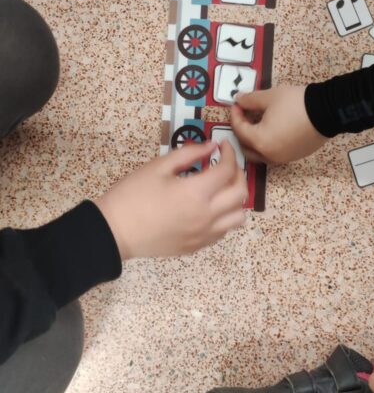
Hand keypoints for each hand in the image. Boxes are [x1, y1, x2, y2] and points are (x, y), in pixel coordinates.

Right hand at [95, 140, 246, 260]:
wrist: (114, 231)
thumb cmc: (132, 195)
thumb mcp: (158, 167)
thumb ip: (188, 154)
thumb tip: (211, 146)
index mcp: (196, 193)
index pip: (227, 170)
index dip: (229, 153)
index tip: (223, 145)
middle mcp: (206, 216)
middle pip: (240, 193)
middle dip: (238, 173)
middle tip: (225, 163)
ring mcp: (204, 234)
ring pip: (238, 216)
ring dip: (236, 198)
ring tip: (222, 187)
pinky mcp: (197, 246)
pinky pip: (223, 231)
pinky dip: (225, 216)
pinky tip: (211, 206)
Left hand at [230, 85, 326, 163]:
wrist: (327, 111)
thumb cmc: (296, 104)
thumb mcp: (269, 97)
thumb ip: (250, 100)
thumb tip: (239, 100)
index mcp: (260, 141)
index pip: (239, 130)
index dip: (235, 115)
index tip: (237, 104)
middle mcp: (270, 155)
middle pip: (247, 147)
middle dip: (242, 132)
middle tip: (244, 116)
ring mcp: (284, 158)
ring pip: (261, 153)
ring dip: (255, 141)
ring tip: (258, 123)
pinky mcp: (296, 156)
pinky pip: (275, 153)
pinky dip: (269, 144)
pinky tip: (273, 129)